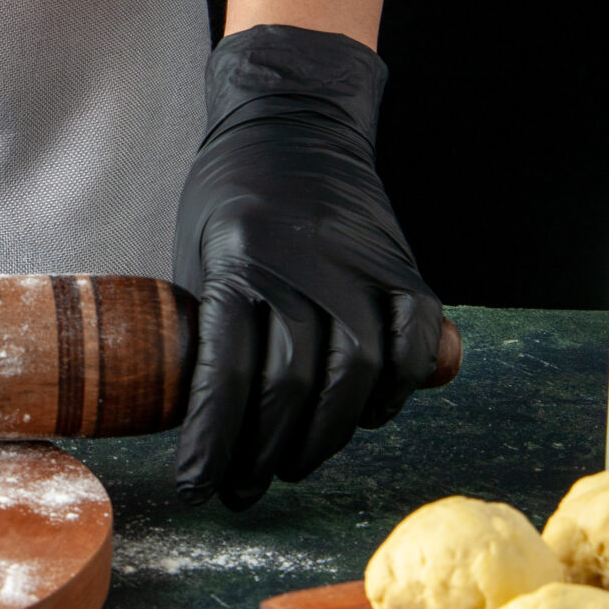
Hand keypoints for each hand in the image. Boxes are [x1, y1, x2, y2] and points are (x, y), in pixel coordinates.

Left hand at [171, 25, 441, 509]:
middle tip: (241, 488)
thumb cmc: (229, 196)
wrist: (294, 120)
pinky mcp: (404, 269)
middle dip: (261, 455)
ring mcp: (360, 266)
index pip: (226, 374)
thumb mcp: (195, 253)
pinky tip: (365, 414)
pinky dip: (395, 392)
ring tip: (294, 462)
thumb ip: (208, 329)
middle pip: (289, 387)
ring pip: (353, 378)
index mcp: (236, 260)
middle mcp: (300, 264)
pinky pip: (413, 348)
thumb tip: (213, 424)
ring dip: (324, 437)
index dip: (212, 440)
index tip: (196, 483)